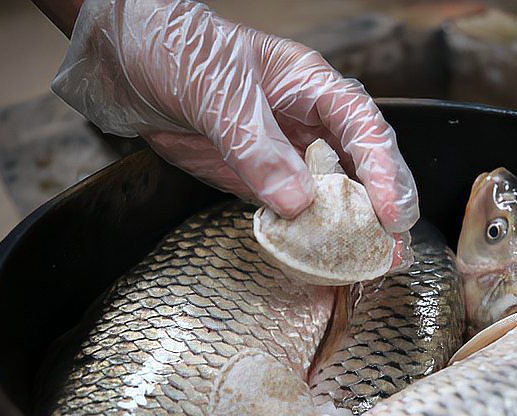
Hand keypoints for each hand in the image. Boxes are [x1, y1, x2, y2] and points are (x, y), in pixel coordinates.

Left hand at [51, 0, 417, 230]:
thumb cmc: (175, 49)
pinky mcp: (257, 181)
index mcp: (312, 86)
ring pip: (330, 197)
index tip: (390, 211)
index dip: (384, 171)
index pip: (364, 129)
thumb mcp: (218, 93)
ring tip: (370, 265)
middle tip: (395, 251)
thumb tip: (298, 202)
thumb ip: (257, 147)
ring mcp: (283, 155)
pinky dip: (306, 240)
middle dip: (382, 210)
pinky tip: (320, 263)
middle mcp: (307, 124)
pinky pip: (290, 215)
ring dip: (349, 232)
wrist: (122, 59)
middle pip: (360, 168)